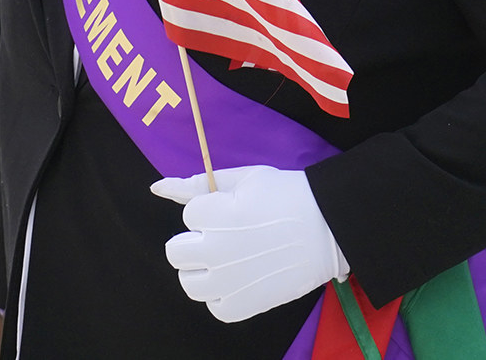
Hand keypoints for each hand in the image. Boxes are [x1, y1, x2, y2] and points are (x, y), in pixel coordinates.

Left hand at [152, 166, 348, 323]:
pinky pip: (213, 306)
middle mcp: (215, 251)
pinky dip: (223, 295)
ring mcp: (227, 282)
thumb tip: (155, 187)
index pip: (188, 216)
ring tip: (230, 260)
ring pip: (188, 283)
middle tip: (226, 237)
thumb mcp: (245, 179)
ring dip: (204, 270)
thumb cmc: (288, 196)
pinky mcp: (241, 307)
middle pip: (176, 252)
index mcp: (214, 215)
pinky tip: (242, 278)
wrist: (330, 228)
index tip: (234, 211)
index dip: (209, 211)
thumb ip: (196, 184)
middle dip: (196, 242)